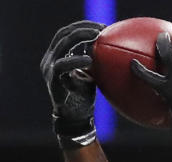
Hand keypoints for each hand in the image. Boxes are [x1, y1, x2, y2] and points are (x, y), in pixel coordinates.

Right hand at [40, 20, 104, 148]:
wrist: (75, 117)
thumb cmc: (84, 95)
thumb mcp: (92, 74)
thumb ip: (95, 61)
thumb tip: (113, 48)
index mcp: (58, 55)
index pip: (67, 33)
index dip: (82, 26)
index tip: (102, 27)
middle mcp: (51, 59)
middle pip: (63, 35)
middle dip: (82, 28)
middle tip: (101, 29)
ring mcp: (49, 68)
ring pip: (61, 46)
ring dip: (78, 38)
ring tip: (95, 36)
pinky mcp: (52, 80)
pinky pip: (62, 66)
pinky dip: (75, 61)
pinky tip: (89, 59)